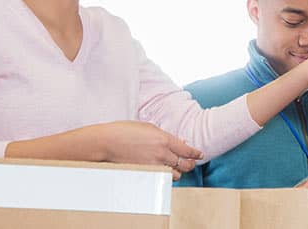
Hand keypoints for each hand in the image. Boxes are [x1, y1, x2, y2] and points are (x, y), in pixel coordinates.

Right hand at [74, 121, 202, 179]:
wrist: (107, 142)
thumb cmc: (126, 131)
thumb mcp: (149, 128)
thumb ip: (166, 136)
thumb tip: (181, 143)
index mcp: (164, 140)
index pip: (187, 151)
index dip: (196, 154)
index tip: (200, 155)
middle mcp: (161, 154)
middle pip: (185, 165)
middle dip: (190, 164)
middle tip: (190, 163)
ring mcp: (153, 166)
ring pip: (175, 175)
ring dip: (177, 171)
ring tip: (174, 167)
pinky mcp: (146, 174)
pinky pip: (162, 178)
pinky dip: (164, 175)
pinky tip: (162, 171)